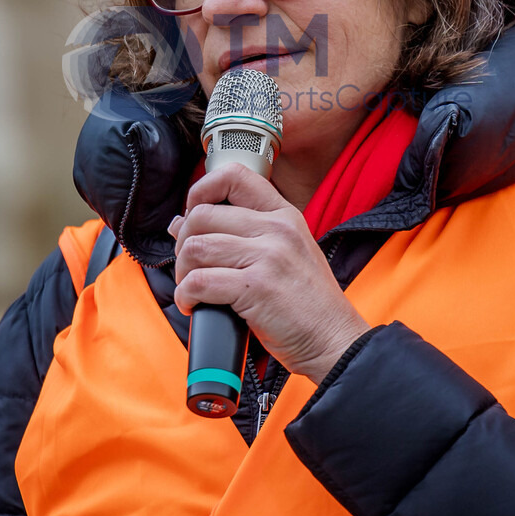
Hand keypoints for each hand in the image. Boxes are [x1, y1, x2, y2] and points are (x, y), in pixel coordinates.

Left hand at [171, 163, 369, 384]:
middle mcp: (276, 228)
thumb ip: (239, 233)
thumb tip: (179, 222)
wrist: (334, 340)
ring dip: (182, 271)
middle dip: (183, 242)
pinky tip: (193, 305)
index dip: (201, 190)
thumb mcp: (285, 253)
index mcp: (284, 215)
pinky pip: (199, 281)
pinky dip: (186, 296)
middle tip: (189, 266)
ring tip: (191, 288)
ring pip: (196, 247)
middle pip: (202, 215)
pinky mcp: (256, 287)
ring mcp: (268, 256)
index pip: (234, 175)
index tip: (191, 214)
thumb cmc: (308, 304)